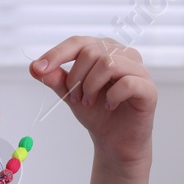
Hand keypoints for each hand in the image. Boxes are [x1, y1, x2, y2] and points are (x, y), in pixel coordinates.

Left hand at [29, 36, 155, 168]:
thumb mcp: (69, 94)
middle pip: (91, 52)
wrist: (115, 140)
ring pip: (108, 63)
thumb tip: (34, 67)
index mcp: (104, 49)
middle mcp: (123, 54)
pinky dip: (112, 96)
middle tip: (75, 98)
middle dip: (76, 78)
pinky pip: (127, 83)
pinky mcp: (148, 88)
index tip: (39, 69)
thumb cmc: (96, 112)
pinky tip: (110, 106)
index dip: (57, 54)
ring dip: (91, 86)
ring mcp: (139, 69)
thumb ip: (55, 79)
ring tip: (89, 102)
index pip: (78, 42)